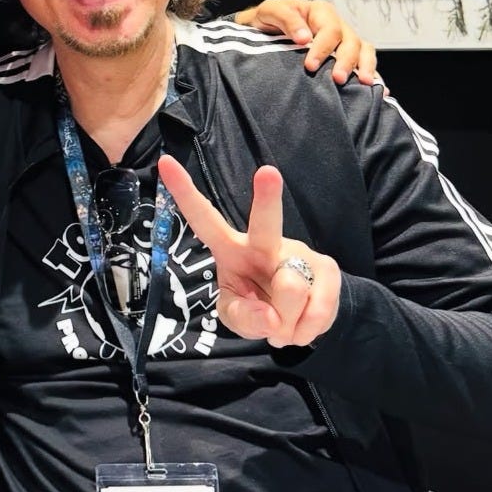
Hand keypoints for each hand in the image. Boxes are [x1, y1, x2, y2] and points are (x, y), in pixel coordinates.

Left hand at [158, 156, 339, 348]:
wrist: (301, 316)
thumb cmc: (257, 307)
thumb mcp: (237, 318)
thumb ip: (243, 318)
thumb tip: (271, 317)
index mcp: (230, 249)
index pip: (204, 219)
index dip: (184, 192)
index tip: (165, 162)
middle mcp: (264, 243)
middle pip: (266, 223)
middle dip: (267, 198)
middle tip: (267, 172)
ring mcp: (298, 253)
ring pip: (290, 289)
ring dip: (286, 320)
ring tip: (284, 320)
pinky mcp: (326, 268)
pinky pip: (315, 310)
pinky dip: (304, 329)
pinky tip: (301, 322)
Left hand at [233, 0, 377, 85]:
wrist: (262, 31)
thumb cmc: (267, 19)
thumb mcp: (270, 11)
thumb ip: (286, 20)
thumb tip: (304, 38)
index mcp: (320, 13)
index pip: (330, 29)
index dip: (323, 48)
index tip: (310, 66)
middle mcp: (337, 26)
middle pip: (351, 42)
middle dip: (347, 61)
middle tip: (338, 79)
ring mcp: (343, 42)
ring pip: (364, 51)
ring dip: (366, 67)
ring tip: (366, 84)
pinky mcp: (345, 57)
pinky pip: (365, 64)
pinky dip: (374, 75)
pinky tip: (381, 90)